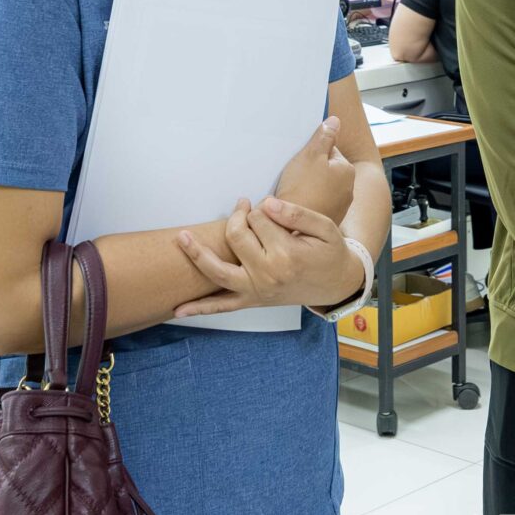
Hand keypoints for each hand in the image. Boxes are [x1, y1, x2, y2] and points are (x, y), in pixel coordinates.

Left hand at [172, 198, 363, 315]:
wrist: (337, 284)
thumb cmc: (330, 253)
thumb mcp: (325, 228)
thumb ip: (296, 214)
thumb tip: (265, 203)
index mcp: (287, 255)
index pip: (259, 219)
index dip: (262, 208)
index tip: (271, 208)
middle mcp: (267, 274)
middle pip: (236, 235)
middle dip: (238, 216)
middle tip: (245, 206)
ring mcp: (256, 291)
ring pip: (217, 271)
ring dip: (196, 255)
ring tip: (181, 238)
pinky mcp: (252, 301)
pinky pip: (221, 306)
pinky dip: (199, 308)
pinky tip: (177, 310)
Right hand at [273, 118, 355, 226]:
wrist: (291, 229)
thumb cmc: (301, 190)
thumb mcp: (310, 155)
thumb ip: (324, 136)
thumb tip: (335, 121)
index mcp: (347, 170)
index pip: (330, 149)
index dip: (312, 151)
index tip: (300, 157)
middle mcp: (347, 189)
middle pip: (325, 168)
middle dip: (310, 168)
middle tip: (293, 172)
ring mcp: (338, 206)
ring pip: (320, 186)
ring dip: (307, 184)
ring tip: (292, 187)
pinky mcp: (325, 218)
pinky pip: (316, 201)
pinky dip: (306, 199)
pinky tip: (295, 201)